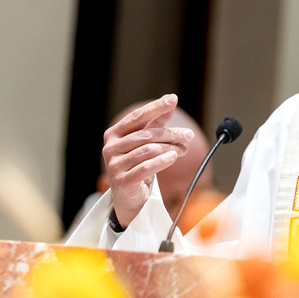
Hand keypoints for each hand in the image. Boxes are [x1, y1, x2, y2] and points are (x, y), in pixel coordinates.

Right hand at [102, 94, 193, 227]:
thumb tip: (171, 100)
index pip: (137, 117)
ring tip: (182, 149)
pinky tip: (173, 156)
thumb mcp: (145, 142)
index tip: (172, 99)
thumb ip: (156, 122)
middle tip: (188, 135)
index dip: (155, 108)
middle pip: (146, 135)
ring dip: (170, 148)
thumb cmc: (136, 166)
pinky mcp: (122, 180)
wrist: (129, 198)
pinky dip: (163, 161)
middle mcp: (110, 148)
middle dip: (170, 134)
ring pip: (148, 150)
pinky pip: (147, 167)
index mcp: (114, 134)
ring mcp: (114, 165)